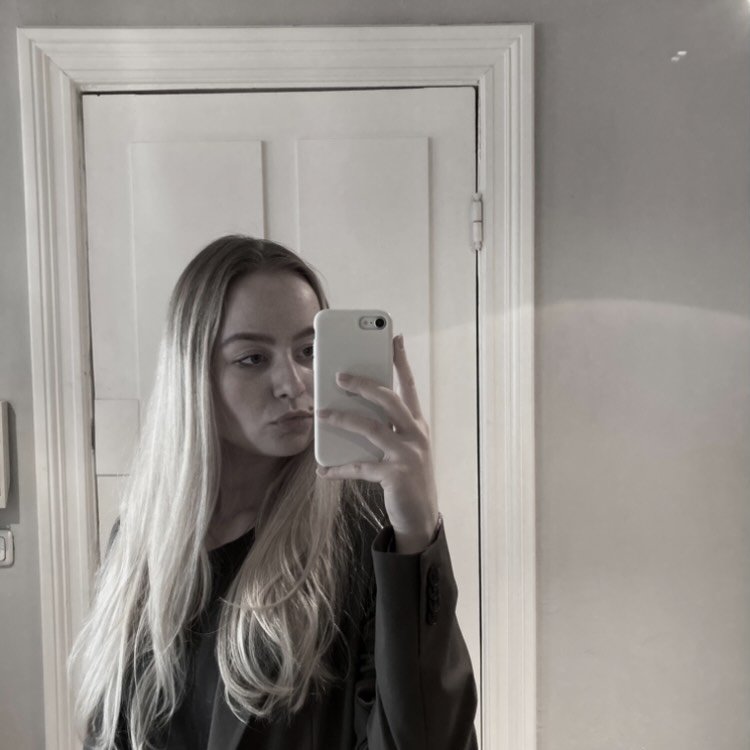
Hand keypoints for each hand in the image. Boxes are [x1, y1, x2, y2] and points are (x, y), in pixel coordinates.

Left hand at [316, 334, 439, 552]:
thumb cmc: (407, 477)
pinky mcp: (396, 475)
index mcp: (417, 425)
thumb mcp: (402, 448)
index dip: (402, 362)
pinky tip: (323, 469)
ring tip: (320, 414)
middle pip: (389, 400)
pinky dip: (339, 468)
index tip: (394, 338)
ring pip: (372, 428)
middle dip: (363, 385)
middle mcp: (416, 435)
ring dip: (343, 419)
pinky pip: (361, 466)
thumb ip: (385, 428)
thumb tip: (350, 409)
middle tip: (339, 375)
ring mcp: (408, 454)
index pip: (409, 387)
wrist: (421, 517)